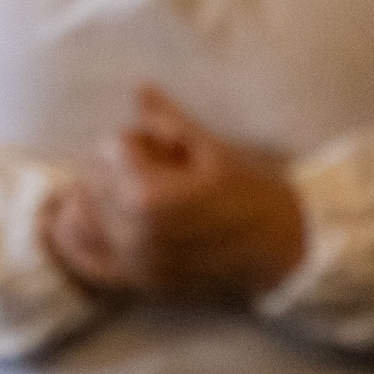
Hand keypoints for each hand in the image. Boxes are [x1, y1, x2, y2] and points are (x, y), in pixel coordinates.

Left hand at [44, 86, 305, 302]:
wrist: (288, 252)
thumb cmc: (255, 195)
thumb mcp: (215, 151)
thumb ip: (170, 121)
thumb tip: (140, 89)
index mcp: (148, 198)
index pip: (109, 148)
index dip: (137, 140)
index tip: (165, 147)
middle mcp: (133, 236)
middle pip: (92, 179)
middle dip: (117, 166)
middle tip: (156, 167)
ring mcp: (134, 265)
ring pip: (85, 214)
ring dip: (103, 196)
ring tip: (139, 192)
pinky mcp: (139, 284)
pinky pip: (88, 257)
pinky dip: (89, 235)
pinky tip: (112, 220)